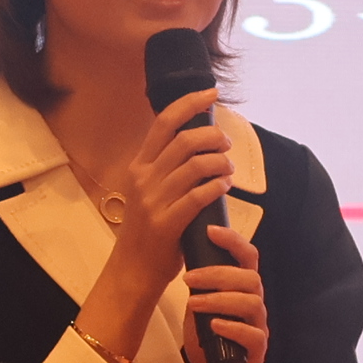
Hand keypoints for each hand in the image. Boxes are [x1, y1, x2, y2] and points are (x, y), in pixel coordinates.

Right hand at [75, 87, 234, 362]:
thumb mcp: (150, 192)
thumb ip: (168, 168)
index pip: (165, 122)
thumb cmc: (149, 230)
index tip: (212, 93)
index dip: (190, 103)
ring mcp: (153, 201)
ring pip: (195, 165)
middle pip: (185, 140)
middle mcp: (143, 178)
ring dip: (220, 161)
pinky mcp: (166, 223)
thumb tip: (201, 142)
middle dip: (213, 135)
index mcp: (139, 166)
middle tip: (227, 143)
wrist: (133, 270)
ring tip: (229, 167)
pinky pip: (199, 196)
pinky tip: (225, 186)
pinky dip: (217, 186)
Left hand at [179, 219, 277, 362]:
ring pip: (251, 302)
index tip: (210, 230)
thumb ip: (197, 292)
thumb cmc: (212, 346)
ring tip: (193, 303)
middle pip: (249, 277)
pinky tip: (212, 326)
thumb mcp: (198, 313)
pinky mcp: (258, 350)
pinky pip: (252, 334)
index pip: (246, 257)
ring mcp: (259, 327)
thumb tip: (183, 266)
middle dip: (218, 273)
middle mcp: (255, 305)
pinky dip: (231, 326)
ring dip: (219, 299)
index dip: (232, 240)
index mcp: (242, 291)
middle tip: (189, 279)